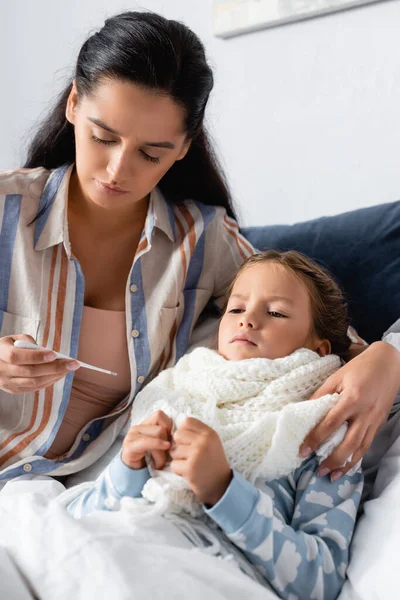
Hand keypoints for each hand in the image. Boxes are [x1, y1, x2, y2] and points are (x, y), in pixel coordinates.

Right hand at [0, 334, 79, 393]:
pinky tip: (60, 374)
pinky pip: (34, 388)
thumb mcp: (13, 339)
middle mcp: (2, 372)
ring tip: (69, 369)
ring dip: (55, 376)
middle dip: (54, 368)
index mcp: (0, 354)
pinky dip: (49, 381)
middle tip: (73, 363)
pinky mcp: (14, 391)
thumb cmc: (7, 347)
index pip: (17, 357)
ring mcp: (8, 384)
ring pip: (34, 382)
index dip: (36, 356)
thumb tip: (47, 351)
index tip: (54, 354)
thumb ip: (28, 342)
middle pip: (30, 372)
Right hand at [121, 410, 171, 469]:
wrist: (134, 474)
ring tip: (160, 463)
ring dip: (162, 452)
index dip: (168, 427)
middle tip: (166, 455)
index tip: (170, 441)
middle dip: (167, 441)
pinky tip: (158, 461)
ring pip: (157, 433)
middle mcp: (137, 427)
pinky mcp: (129, 446)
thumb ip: (167, 435)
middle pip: (161, 426)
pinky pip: (147, 442)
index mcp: (145, 424)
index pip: (159, 415)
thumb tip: (180, 432)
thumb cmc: (151, 459)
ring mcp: (132, 435)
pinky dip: (156, 449)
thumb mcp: (161, 445)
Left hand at [170, 417, 231, 505]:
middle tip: (189, 455)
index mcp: (209, 433)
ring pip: (173, 451)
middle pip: (178, 435)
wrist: (221, 486)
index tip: (189, 442)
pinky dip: (178, 471)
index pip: (187, 421)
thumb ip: (197, 433)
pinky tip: (189, 473)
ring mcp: (197, 454)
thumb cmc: (212, 463)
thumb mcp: (211, 443)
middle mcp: (204, 441)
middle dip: (179, 446)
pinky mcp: (190, 468)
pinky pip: (174, 465)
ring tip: (190, 464)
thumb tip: (177, 427)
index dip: (184, 431)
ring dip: (178, 459)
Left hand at [300, 341, 399, 480]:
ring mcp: (375, 420)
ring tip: (333, 475)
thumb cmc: (359, 368)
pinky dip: (358, 456)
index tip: (303, 451)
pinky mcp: (380, 423)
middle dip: (333, 460)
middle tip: (319, 471)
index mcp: (351, 399)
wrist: (389, 363)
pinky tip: (348, 464)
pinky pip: (368, 444)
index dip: (315, 439)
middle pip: (348, 443)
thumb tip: (304, 410)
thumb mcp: (336, 377)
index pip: (330, 424)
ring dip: (346, 464)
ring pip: (361, 448)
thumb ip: (321, 395)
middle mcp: (365, 413)